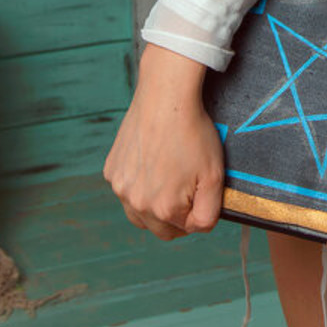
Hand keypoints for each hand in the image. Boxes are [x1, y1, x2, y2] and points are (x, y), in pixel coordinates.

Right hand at [103, 45, 223, 240]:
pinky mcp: (111, 170)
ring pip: (139, 212)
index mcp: (163, 209)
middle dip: (175, 215)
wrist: (166, 98)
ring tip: (168, 176)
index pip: (184, 229)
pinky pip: (126, 189)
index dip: (197, 212)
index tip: (200, 190)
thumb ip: (209, 212)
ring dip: (153, 204)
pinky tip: (151, 162)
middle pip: (159, 228)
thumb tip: (200, 227)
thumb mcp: (215, 175)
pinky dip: (138, 184)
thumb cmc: (192, 133)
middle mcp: (136, 204)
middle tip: (186, 188)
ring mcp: (120, 187)